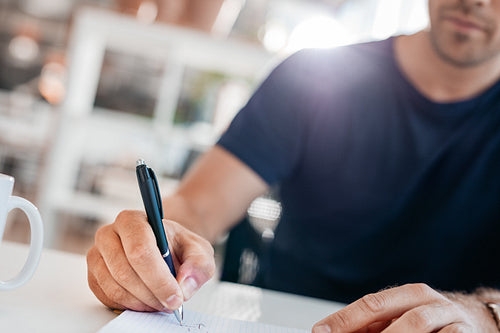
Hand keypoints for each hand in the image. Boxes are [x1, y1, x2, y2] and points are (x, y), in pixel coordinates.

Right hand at [87, 210, 214, 312]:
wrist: (164, 248)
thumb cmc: (177, 246)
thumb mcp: (198, 251)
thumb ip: (198, 265)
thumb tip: (184, 284)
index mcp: (133, 220)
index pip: (140, 250)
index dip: (158, 278)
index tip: (176, 295)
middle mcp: (109, 234)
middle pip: (125, 272)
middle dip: (152, 293)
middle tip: (171, 302)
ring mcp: (97, 256)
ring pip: (115, 288)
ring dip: (142, 302)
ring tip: (161, 301)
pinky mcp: (93, 276)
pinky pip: (107, 298)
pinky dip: (130, 306)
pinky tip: (146, 300)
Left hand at [312, 283, 497, 332]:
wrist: (477, 322)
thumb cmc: (431, 323)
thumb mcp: (402, 320)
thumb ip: (372, 326)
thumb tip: (333, 332)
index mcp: (407, 294)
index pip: (370, 304)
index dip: (343, 319)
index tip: (320, 331)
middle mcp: (428, 301)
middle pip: (391, 312)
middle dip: (361, 327)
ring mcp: (448, 318)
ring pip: (417, 325)